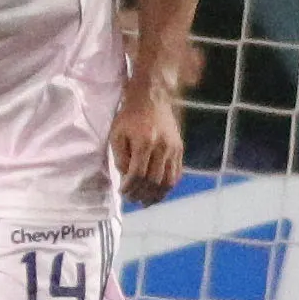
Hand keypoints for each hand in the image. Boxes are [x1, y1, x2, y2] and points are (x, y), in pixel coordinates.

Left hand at [111, 76, 181, 204]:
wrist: (152, 98)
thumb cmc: (130, 116)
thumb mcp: (117, 134)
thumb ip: (121, 157)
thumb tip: (126, 178)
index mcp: (144, 142)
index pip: (138, 174)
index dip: (130, 187)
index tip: (122, 193)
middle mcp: (162, 147)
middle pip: (154, 180)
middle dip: (142, 194)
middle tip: (133, 200)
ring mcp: (174, 149)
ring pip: (168, 181)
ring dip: (157, 195)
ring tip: (146, 202)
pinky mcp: (180, 149)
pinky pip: (177, 173)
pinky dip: (168, 186)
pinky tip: (159, 192)